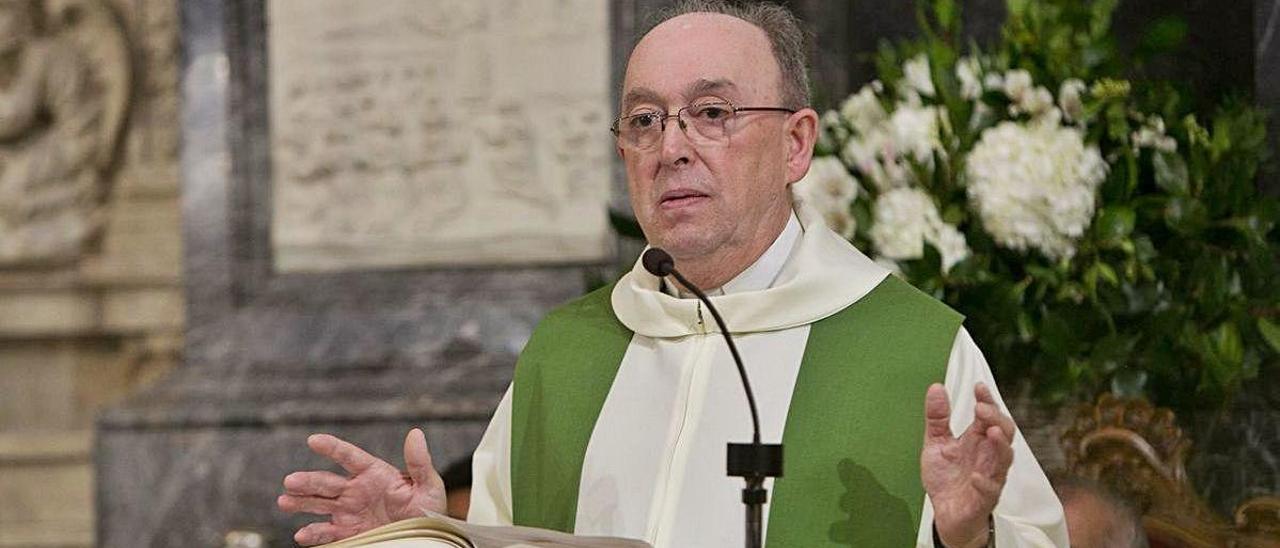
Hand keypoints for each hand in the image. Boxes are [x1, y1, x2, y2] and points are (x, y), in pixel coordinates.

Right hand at [277, 429, 446, 545]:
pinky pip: (326, 533)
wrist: (425, 538)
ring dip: (300, 502)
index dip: (332, 448)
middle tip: (290, 481)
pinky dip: (313, 534)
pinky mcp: (348, 533)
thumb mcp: (429, 486)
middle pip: (327, 482)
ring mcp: (349, 512)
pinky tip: (301, 535)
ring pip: (319, 504)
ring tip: (284, 501)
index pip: (349, 457)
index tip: (314, 440)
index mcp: (373, 473)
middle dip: (307, 481)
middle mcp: (356, 490)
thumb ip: (419, 462)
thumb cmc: (429, 510)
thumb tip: (416, 433)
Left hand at [920, 383, 1014, 547]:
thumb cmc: (947, 478)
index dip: (987, 401)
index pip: (989, 416)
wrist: (946, 514)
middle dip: (996, 418)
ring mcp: (989, 476)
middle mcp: (988, 456)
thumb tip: (936, 388)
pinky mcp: (984, 498)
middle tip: (981, 408)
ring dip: (1000, 445)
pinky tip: (976, 475)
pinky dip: (985, 481)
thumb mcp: (936, 443)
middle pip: (1004, 432)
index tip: (978, 387)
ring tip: (991, 431)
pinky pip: (991, 489)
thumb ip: (937, 418)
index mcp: (977, 440)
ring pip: (1005, 459)